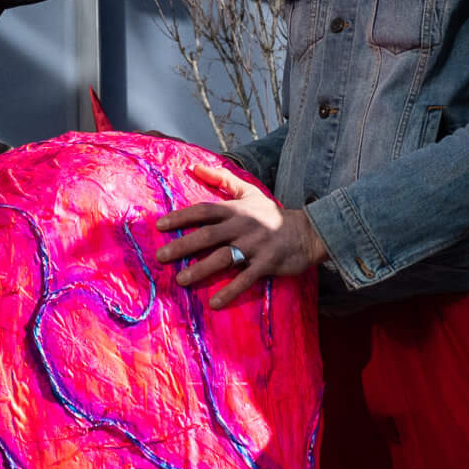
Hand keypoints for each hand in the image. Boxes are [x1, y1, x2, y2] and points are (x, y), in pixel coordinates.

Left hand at [153, 162, 326, 309]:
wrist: (309, 232)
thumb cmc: (271, 214)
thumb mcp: (249, 192)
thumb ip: (222, 179)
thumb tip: (194, 166)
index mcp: (236, 210)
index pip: (204, 211)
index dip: (181, 217)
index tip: (159, 225)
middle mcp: (243, 226)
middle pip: (208, 235)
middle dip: (183, 245)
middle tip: (161, 256)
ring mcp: (255, 245)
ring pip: (224, 257)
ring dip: (201, 269)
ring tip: (181, 280)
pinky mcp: (267, 263)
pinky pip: (246, 279)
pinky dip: (231, 290)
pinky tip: (215, 303)